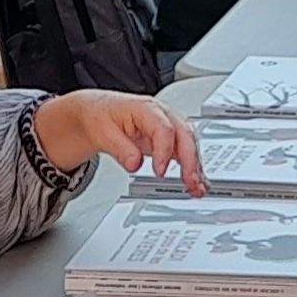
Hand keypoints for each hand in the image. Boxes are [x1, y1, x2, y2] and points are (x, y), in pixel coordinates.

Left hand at [37, 91, 203, 193]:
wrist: (99, 111)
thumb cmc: (101, 116)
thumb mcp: (103, 132)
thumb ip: (120, 149)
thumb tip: (134, 164)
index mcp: (146, 108)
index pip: (164, 129)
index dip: (165, 151)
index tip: (160, 171)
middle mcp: (162, 115)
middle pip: (184, 135)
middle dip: (190, 160)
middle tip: (190, 182)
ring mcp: (168, 125)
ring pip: (189, 144)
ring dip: (195, 166)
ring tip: (197, 188)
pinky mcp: (169, 138)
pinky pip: (186, 152)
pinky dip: (192, 168)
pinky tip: (197, 183)